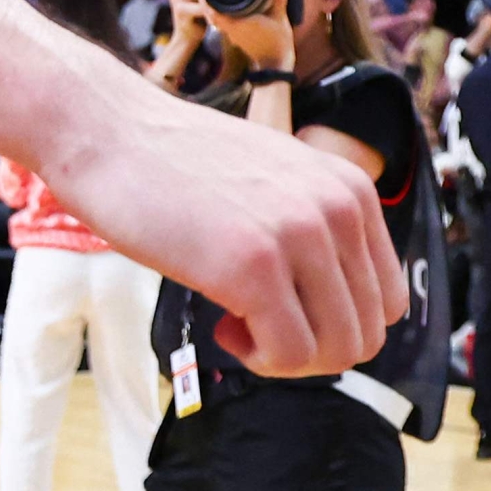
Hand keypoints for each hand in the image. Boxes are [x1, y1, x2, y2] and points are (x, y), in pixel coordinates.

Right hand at [43, 79, 404, 377]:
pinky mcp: (252, 268)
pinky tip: (221, 324)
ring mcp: (297, 238)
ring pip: (336, 351)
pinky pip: (287, 354)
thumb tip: (334, 304)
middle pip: (365, 333)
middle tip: (255, 325)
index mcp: (351, 189)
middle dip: (310, 348)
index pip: (386, 299)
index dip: (334, 323)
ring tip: (237, 323)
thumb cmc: (172, 162)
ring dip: (285, 357)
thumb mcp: (272, 181)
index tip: (283, 310)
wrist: (105, 132)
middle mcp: (337, 210)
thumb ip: (313, 226)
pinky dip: (257, 359)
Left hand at [197, 0, 295, 72]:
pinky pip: (222, 22)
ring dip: (213, 6)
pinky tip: (227, 5)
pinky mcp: (235, 37)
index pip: (212, 11)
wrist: (276, 63)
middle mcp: (230, 30)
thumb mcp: (280, 18)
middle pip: (210, 13)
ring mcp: (231, 34)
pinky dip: (220, 13)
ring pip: (215, 18)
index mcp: (237, 24)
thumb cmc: (278, 42)